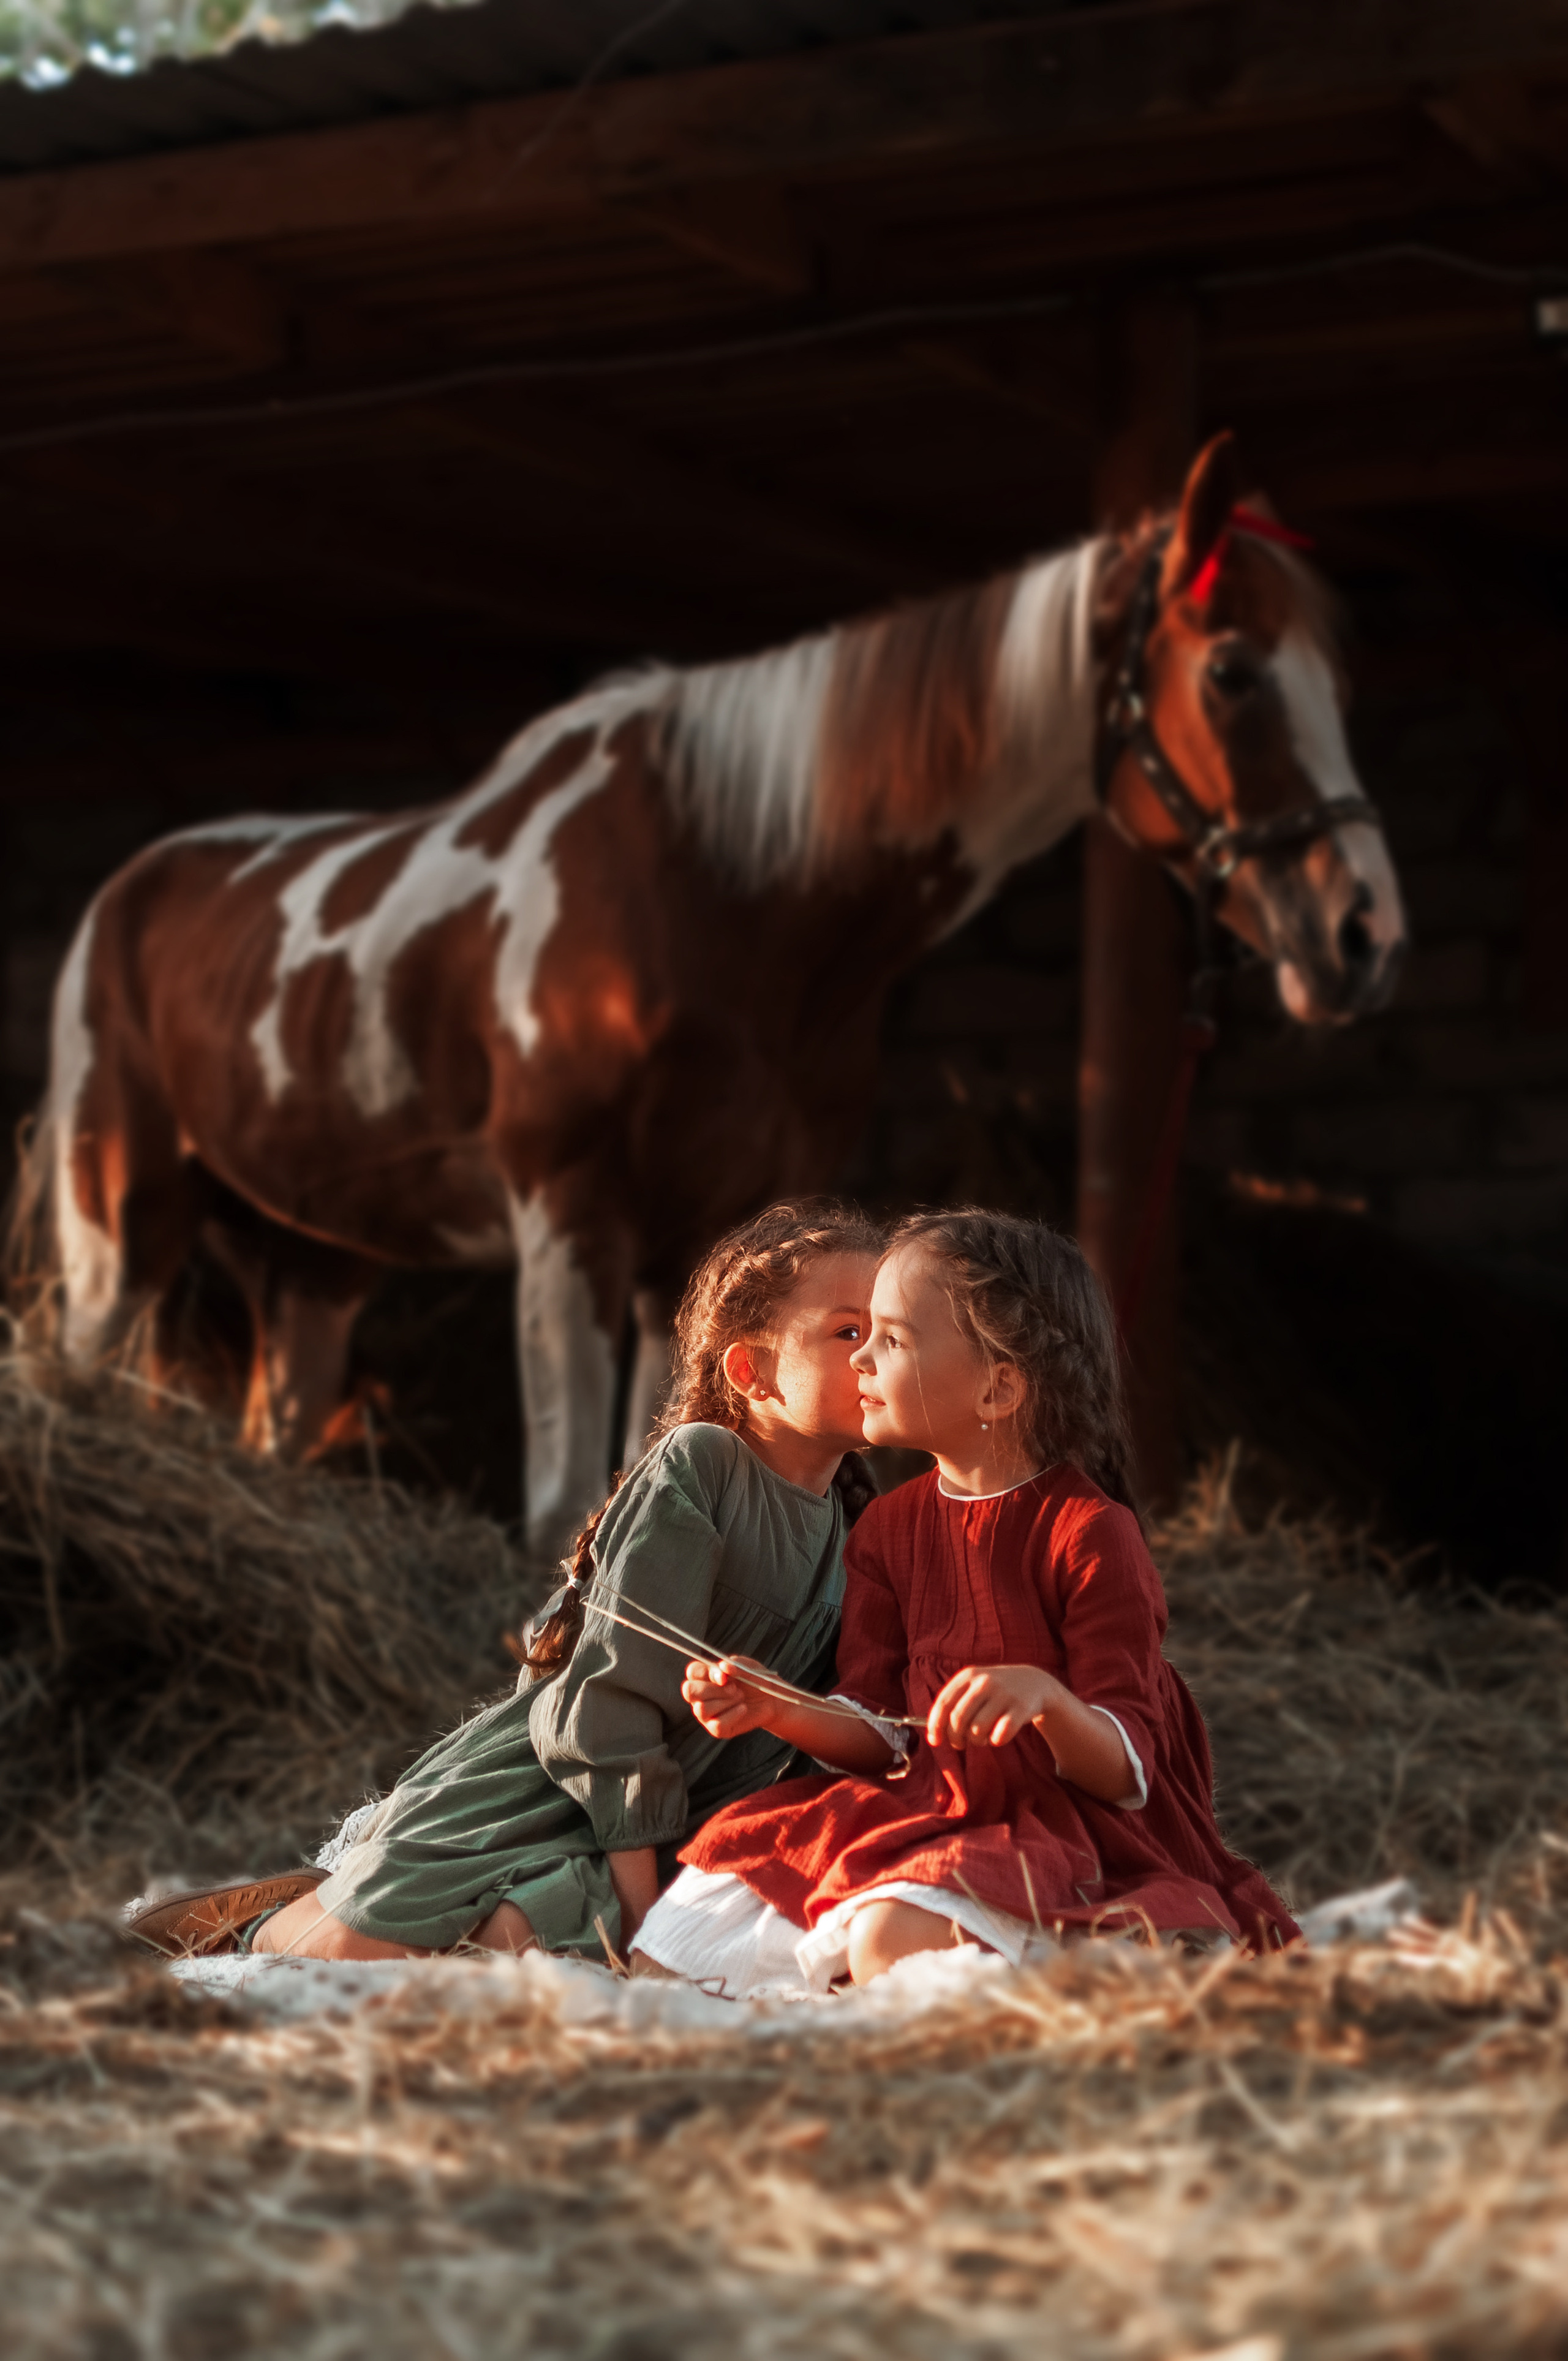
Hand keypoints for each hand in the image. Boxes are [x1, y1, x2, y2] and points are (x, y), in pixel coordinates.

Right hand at [681, 1654, 771, 1738]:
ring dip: (726, 1702)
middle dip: (714, 1690)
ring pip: (702, 1709)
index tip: (724, 1676)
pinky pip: (717, 1724)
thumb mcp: (748, 1667)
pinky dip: (733, 1715)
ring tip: (741, 1697)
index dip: (705, 1673)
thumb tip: (722, 1667)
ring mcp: (706, 1714)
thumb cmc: (755, 1680)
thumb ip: (734, 1664)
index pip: (692, 1672)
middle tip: (734, 1688)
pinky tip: (743, 1708)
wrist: (770, 1699)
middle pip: (690, 1691)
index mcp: (704, 1677)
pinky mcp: (716, 1729)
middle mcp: (700, 1696)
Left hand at [927, 1663, 1058, 1749]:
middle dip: (956, 1738)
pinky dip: (996, 1741)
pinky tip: (998, 1736)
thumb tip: (933, 1735)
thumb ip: (953, 1706)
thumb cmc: (994, 1691)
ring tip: (982, 1738)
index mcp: (968, 1675)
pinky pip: (1000, 1735)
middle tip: (961, 1743)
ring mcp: (1003, 1694)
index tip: (934, 1741)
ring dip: (977, 1741)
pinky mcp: (1021, 1708)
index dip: (935, 1725)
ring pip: (978, 1730)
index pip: (943, 1703)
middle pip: (958, 1719)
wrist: (1034, 1682)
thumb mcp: (974, 1687)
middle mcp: (984, 1682)